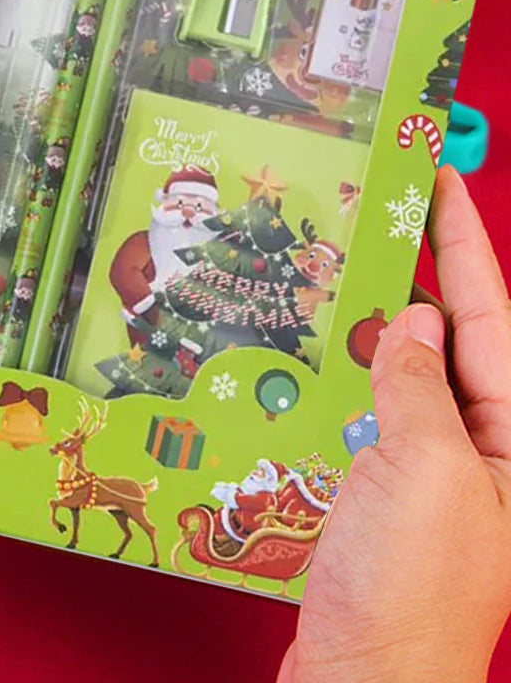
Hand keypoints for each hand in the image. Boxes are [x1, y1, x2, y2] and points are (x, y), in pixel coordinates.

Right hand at [280, 167, 510, 682]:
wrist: (363, 681)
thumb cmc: (410, 591)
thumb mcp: (427, 471)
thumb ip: (423, 385)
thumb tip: (411, 321)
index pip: (490, 314)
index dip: (463, 238)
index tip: (438, 177)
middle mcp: (483, 448)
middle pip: (453, 332)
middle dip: (423, 265)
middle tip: (383, 203)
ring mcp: (435, 468)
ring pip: (407, 367)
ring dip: (375, 314)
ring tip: (343, 259)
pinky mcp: (387, 488)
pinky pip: (374, 407)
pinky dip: (348, 369)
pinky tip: (317, 346)